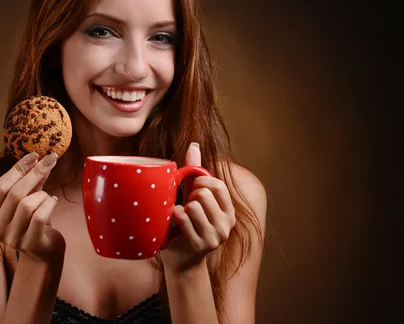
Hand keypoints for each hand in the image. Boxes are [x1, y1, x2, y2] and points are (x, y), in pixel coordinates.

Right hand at [0, 152, 64, 262]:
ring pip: (27, 205)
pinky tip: (53, 202)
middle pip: (14, 194)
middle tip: (50, 160)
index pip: (0, 187)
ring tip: (48, 196)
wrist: (44, 253)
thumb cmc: (34, 223)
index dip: (17, 169)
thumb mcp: (29, 200)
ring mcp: (12, 238)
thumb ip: (31, 182)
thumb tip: (39, 159)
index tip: (34, 155)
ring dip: (42, 194)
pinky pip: (40, 217)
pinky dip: (49, 204)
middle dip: (34, 173)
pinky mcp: (30, 244)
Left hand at [160, 143, 235, 272]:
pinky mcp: (199, 245)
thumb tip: (193, 144)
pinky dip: (175, 216)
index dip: (200, 182)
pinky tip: (174, 222)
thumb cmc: (187, 223)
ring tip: (181, 216)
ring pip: (193, 206)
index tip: (191, 188)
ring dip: (182, 208)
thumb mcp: (193, 196)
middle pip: (204, 194)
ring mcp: (215, 237)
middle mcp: (227, 224)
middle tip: (186, 207)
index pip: (217, 186)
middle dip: (189, 197)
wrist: (182, 259)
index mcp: (229, 211)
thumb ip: (195, 173)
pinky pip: (183, 218)